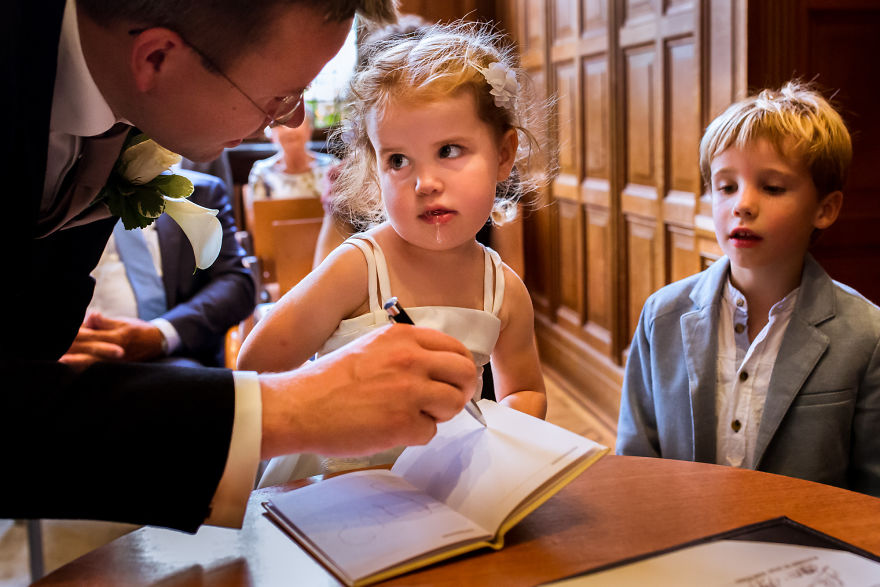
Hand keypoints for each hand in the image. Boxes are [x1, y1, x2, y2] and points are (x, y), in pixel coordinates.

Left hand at [59, 312, 164, 368]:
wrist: (158, 343)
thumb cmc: (139, 330)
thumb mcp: (124, 322)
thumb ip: (105, 322)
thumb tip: (91, 317)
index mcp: (118, 337)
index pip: (92, 336)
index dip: (76, 335)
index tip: (61, 333)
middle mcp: (116, 352)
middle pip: (89, 352)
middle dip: (72, 351)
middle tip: (54, 351)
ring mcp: (116, 363)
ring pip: (93, 363)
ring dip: (76, 362)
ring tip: (60, 362)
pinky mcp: (116, 368)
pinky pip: (98, 369)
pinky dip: (84, 369)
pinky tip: (72, 370)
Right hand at [258, 324, 476, 458]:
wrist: (299, 407)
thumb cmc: (329, 381)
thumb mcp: (372, 347)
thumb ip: (406, 351)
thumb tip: (438, 366)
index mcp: (403, 337)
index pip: (455, 348)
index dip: (459, 367)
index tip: (453, 379)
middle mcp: (410, 359)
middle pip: (465, 373)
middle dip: (462, 390)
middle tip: (448, 401)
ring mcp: (409, 391)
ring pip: (455, 403)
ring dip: (440, 414)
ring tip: (414, 416)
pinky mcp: (403, 423)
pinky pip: (430, 432)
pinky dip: (415, 435)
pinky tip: (391, 429)